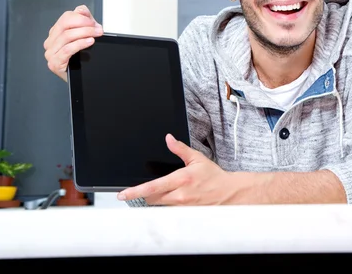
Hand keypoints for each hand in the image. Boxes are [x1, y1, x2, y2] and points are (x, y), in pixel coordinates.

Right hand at [43, 5, 102, 80]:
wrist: (85, 76)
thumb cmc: (84, 57)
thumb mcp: (86, 34)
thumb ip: (84, 19)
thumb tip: (81, 9)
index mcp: (56, 32)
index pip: (66, 17)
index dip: (82, 18)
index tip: (94, 22)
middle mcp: (51, 41)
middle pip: (65, 26)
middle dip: (85, 26)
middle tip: (98, 29)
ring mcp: (51, 53)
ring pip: (66, 36)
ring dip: (85, 33)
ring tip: (96, 35)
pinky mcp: (54, 63)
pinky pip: (67, 50)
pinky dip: (79, 44)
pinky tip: (89, 42)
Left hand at [117, 134, 237, 205]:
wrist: (229, 193)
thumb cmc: (213, 176)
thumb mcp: (197, 158)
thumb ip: (180, 149)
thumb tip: (168, 138)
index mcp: (180, 179)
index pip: (152, 188)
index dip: (134, 192)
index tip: (122, 195)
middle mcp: (180, 195)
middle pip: (151, 199)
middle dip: (146, 194)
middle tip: (149, 188)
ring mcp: (182, 206)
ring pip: (160, 205)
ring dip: (158, 198)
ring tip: (170, 191)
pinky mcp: (185, 213)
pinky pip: (170, 210)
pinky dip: (169, 203)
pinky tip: (179, 197)